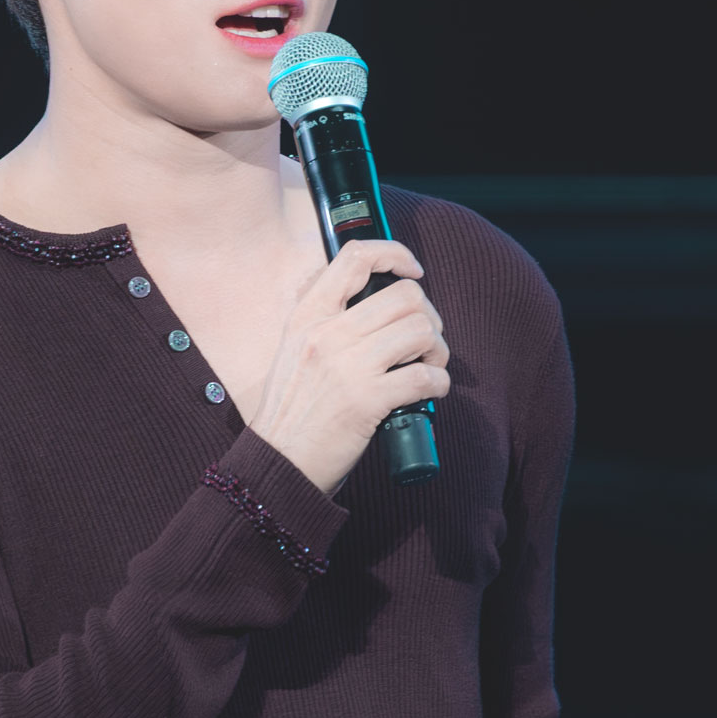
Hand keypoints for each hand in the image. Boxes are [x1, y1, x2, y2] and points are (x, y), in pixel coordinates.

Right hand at [241, 239, 450, 495]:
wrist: (278, 463)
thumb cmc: (292, 409)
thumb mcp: (294, 349)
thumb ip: (325, 320)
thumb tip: (376, 302)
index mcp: (307, 315)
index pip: (355, 257)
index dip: (395, 254)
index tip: (412, 271)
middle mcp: (327, 334)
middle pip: (406, 296)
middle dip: (428, 316)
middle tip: (424, 341)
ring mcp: (347, 367)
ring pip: (422, 332)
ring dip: (437, 350)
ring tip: (427, 366)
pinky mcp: (367, 401)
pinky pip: (425, 377)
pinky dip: (438, 384)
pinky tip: (428, 392)